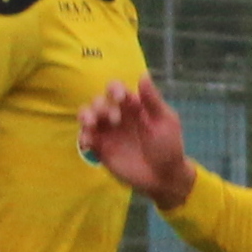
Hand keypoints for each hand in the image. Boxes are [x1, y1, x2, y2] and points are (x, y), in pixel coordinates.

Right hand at [79, 79, 196, 207]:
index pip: (116, 90)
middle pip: (98, 101)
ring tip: (91, 124)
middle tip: (115, 119)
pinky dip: (83, 137)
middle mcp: (116, 115)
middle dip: (102, 106)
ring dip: (86, 116)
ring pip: (87, 115)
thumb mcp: (165, 122)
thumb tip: (143, 74)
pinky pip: (85, 137)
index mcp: (132, 106)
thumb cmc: (168, 146)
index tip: (121, 98)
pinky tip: (89, 142)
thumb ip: (153, 100)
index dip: (115, 89)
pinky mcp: (100, 148)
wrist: (164, 177)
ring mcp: (107, 131)